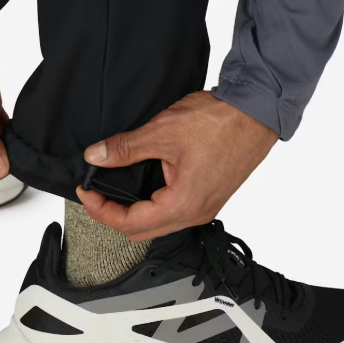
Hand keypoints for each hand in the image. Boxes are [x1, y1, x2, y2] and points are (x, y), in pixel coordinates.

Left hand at [76, 91, 277, 240]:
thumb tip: (96, 157)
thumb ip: (125, 148)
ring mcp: (205, 207)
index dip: (101, 210)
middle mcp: (196, 213)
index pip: (130, 224)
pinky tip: (144, 183)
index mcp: (183, 205)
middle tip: (95, 193)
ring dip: (134, 211)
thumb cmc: (220, 122)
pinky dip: (153, 203)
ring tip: (115, 187)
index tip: (86, 192)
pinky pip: (175, 211)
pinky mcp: (210, 196)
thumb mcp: (162, 132)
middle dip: (113, 215)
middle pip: (143, 231)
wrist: (257, 111)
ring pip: (159, 223)